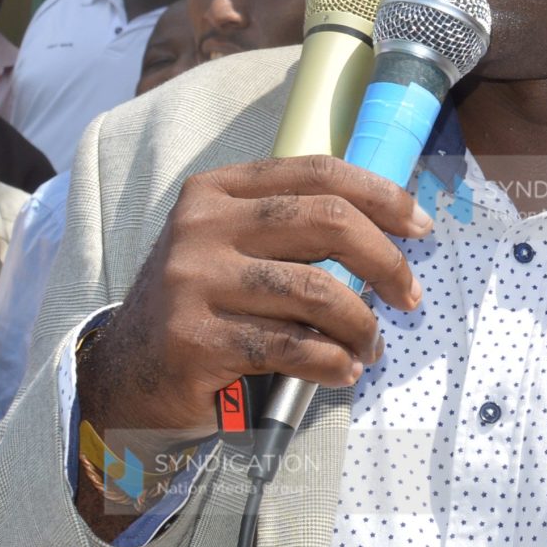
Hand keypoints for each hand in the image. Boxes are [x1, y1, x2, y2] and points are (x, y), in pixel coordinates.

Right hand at [75, 154, 431, 443]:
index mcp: (217, 191)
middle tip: (409, 297)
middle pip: (328, 222)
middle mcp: (202, 226)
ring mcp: (194, 281)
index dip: (381, 196)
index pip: (319, 173)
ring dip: (361, 325)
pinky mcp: (195, 338)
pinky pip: (292, 345)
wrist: (126, 373)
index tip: (421, 228)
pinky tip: (342, 371)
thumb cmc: (203, 306)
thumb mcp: (234, 247)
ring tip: (371, 348)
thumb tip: (393, 232)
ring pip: (316, 291)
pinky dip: (331, 362)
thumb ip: (293, 229)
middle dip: (386, 261)